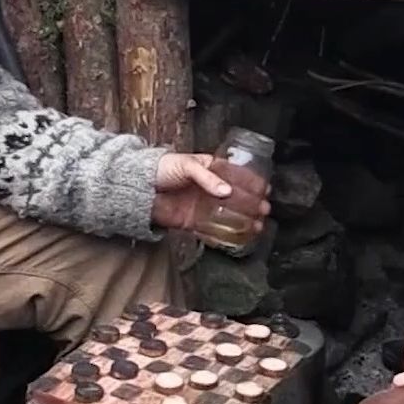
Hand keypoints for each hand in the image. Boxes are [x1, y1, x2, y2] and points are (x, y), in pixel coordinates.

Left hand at [150, 152, 270, 231]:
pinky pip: (211, 230)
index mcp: (209, 169)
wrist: (138, 188)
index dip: (251, 182)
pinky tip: (238, 238)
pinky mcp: (191, 221)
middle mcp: (208, 188)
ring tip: (257, 226)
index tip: (265, 189)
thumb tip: (226, 191)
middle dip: (252, 204)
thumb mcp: (186, 165)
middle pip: (235, 198)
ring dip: (243, 220)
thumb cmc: (161, 168)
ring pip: (227, 215)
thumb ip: (206, 178)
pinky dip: (224, 235)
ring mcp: (200, 206)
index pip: (235, 176)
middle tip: (265, 209)